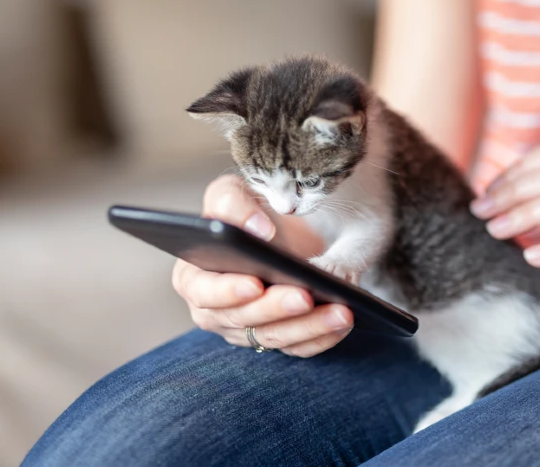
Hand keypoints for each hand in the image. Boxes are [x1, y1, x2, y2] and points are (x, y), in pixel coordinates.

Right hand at [171, 174, 353, 356]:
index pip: (203, 291)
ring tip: (340, 311)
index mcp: (194, 275)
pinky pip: (300, 347)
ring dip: (309, 326)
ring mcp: (248, 329)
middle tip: (304, 295)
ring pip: (276, 337)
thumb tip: (257, 230)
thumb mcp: (233, 192)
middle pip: (243, 319)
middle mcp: (216, 310)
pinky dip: (324, 336)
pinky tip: (344, 321)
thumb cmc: (249, 209)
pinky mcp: (279, 338)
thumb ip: (231, 203)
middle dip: (276, 308)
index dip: (227, 291)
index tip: (255, 282)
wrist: (285, 225)